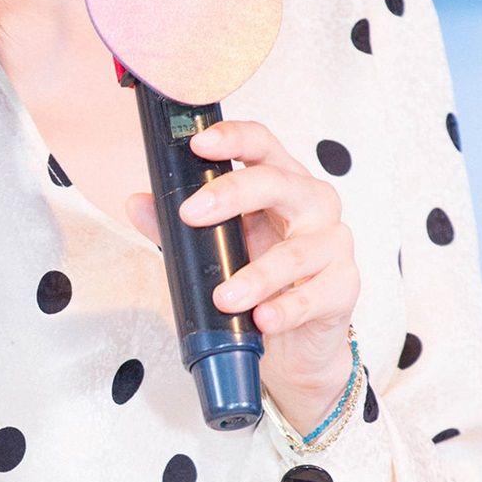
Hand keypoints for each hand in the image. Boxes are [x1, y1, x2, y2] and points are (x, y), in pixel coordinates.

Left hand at [126, 117, 360, 435]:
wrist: (292, 342)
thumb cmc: (257, 283)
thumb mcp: (212, 252)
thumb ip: (176, 228)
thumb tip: (136, 203)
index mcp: (280, 184)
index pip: (262, 145)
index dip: (232, 138)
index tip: (198, 144)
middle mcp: (312, 204)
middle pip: (278, 182)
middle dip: (232, 194)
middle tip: (192, 214)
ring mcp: (333, 243)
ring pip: (297, 250)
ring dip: (256, 275)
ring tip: (224, 297)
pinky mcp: (344, 285)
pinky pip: (317, 294)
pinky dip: (287, 309)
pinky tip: (264, 318)